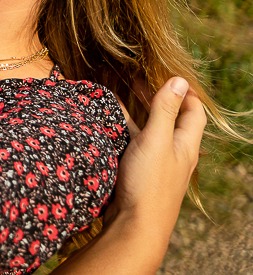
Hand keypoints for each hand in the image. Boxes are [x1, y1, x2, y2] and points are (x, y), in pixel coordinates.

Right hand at [53, 76, 203, 274]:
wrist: (135, 226)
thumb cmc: (149, 184)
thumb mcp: (157, 141)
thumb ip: (165, 110)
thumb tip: (178, 80)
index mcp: (185, 145)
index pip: (194, 112)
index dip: (185, 92)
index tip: (169, 75)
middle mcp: (173, 153)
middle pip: (171, 119)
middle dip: (158, 98)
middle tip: (138, 80)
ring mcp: (155, 163)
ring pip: (150, 131)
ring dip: (138, 113)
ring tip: (121, 94)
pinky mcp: (138, 172)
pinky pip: (133, 144)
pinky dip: (124, 130)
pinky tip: (107, 123)